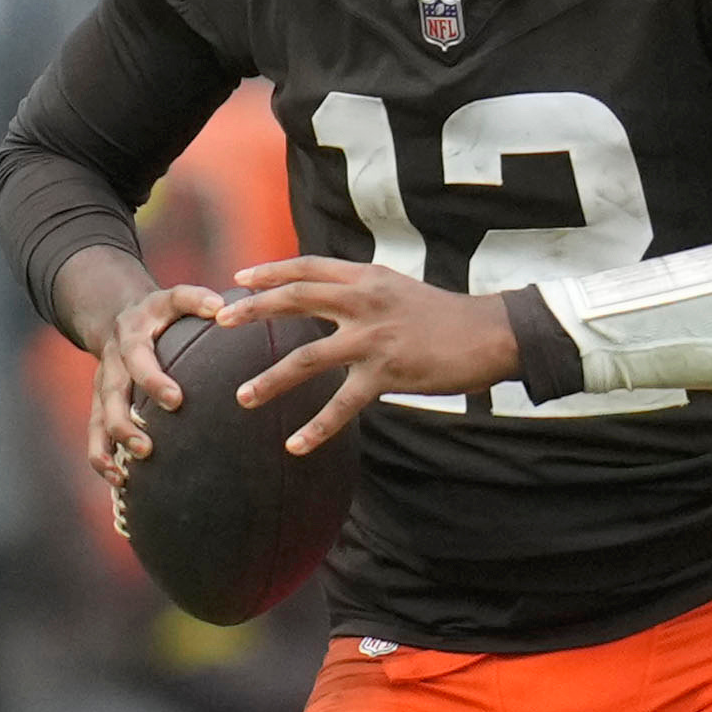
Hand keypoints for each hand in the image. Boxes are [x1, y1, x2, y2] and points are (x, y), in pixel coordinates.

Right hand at [89, 282, 229, 493]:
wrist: (117, 317)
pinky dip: (101, 457)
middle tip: (148, 447)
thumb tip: (222, 308)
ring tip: (131, 468)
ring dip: (113, 444)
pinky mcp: (100, 404)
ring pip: (100, 418)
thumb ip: (196, 299)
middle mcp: (113, 362)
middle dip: (128, 422)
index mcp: (132, 336)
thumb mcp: (173, 298)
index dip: (153, 378)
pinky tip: (119, 480)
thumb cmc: (160, 313)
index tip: (176, 401)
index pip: (140, 357)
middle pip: (114, 394)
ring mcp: (103, 385)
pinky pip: (94, 433)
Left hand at [221, 258, 519, 454]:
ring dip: (271, 379)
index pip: (309, 267)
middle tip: (218, 321)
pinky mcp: (387, 373)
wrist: (493, 333)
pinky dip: (317, 428)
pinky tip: (295, 445)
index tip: (239, 278)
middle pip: (296, 298)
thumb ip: (366, 293)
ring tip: (242, 397)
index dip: (271, 271)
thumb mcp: (402, 291)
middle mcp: (366, 301)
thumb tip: (333, 299)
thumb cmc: (450, 316)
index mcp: (369, 278)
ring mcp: (374, 338)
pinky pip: (342, 405)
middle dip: (253, 309)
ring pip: (307, 357)